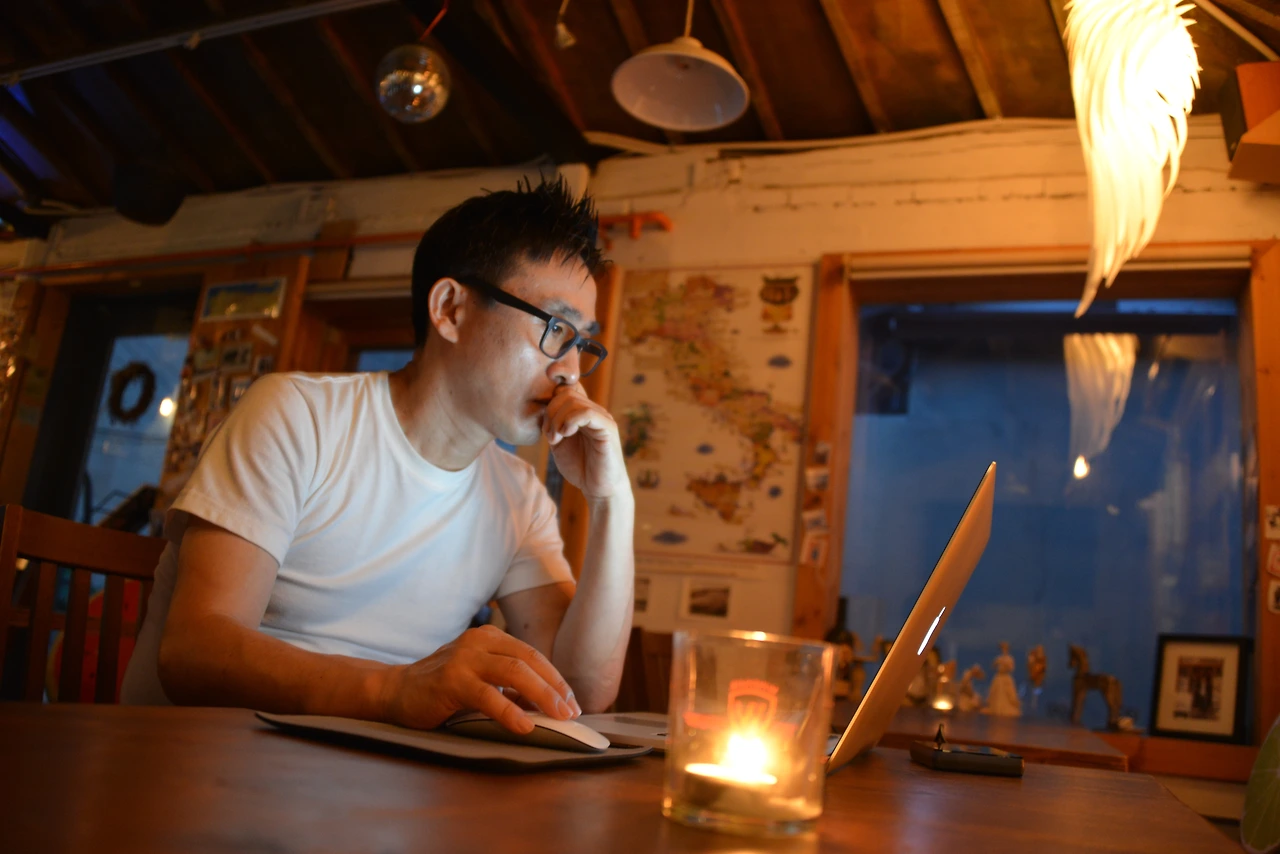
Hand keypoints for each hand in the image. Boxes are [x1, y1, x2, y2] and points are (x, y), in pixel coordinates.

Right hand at [380, 625, 581, 733]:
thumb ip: (508, 684)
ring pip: (514, 673)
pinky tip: (524, 725)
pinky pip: (488, 696)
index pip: (532, 655)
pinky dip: (510, 711)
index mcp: (490, 637)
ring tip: (558, 717)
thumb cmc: (443, 687)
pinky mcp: (451, 680)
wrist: (396, 691)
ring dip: (541, 696)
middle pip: (528, 661)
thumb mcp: (480, 677)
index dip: (556, 679)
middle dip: (554, 687)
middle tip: (571, 712)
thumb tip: (547, 704)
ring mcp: (464, 658)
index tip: (572, 702)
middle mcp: (479, 641)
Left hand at [543, 383, 629, 499]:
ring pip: (573, 401)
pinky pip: (587, 413)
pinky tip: (566, 435)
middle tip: (549, 437)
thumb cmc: (580, 467)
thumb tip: (540, 410)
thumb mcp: (558, 443)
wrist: (599, 488)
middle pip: (566, 393)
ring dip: (557, 420)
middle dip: (550, 413)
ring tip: (555, 440)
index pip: (565, 389)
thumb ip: (552, 425)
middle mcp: (593, 411)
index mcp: (581, 413)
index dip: (550, 400)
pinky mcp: (608, 428)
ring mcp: (602, 417)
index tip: (544, 425)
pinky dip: (571, 421)